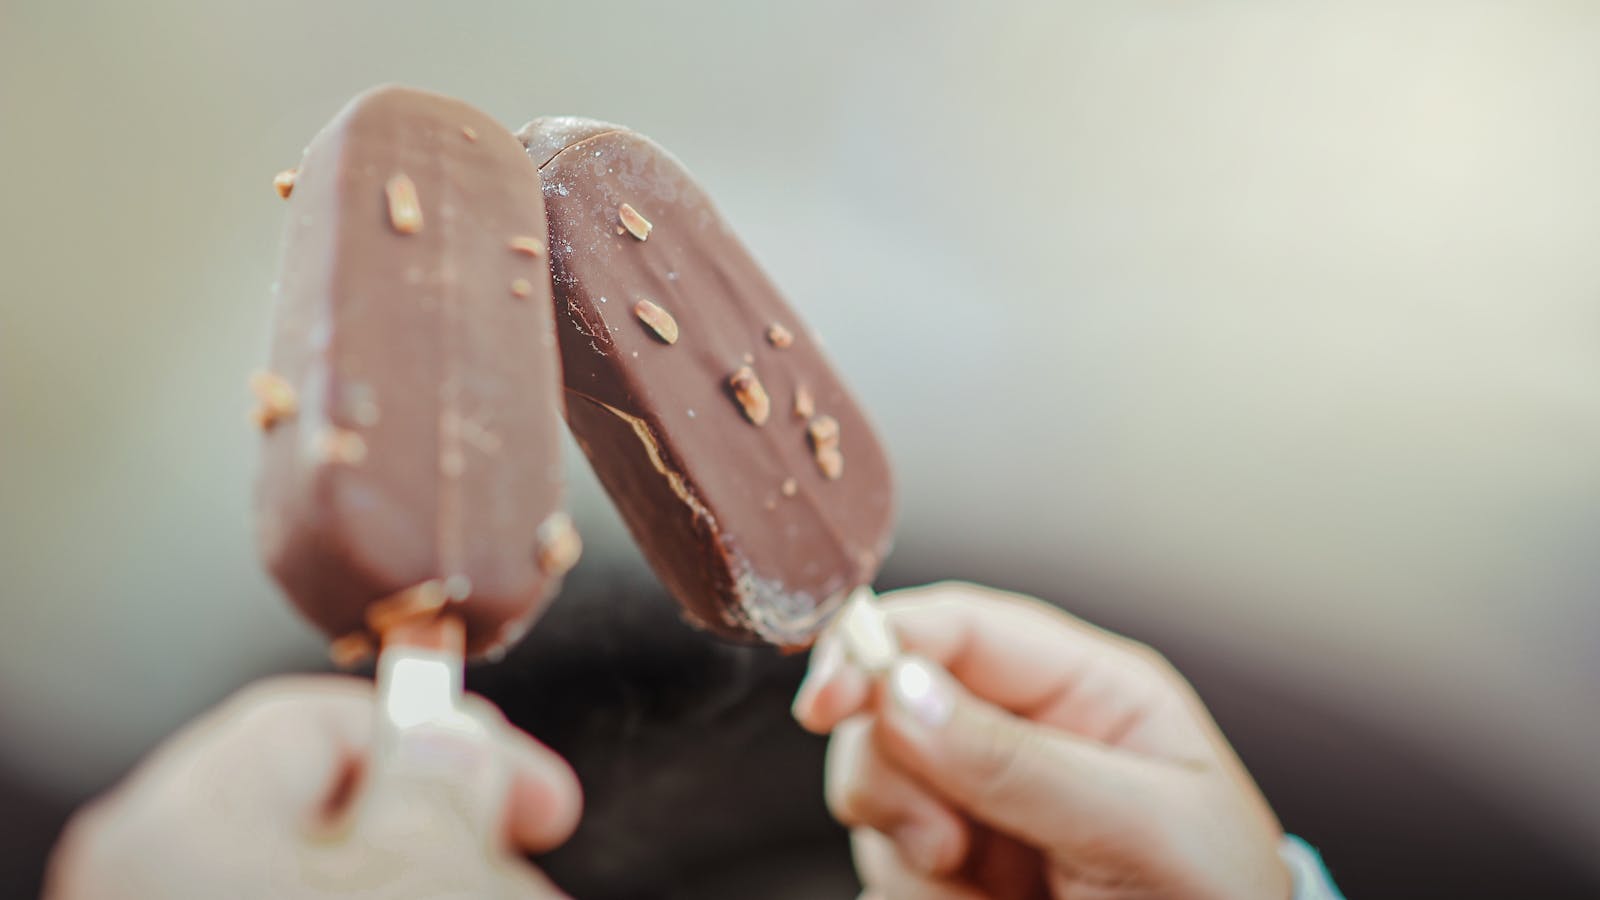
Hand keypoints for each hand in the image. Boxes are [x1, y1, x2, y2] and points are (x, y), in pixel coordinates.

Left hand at [46, 676, 580, 898]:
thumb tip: (452, 738)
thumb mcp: (424, 872)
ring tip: (510, 896)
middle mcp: (154, 873)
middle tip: (529, 860)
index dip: (454, 738)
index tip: (544, 795)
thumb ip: (443, 784)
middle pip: (331, 806)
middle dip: (454, 828)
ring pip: (326, 871)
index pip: (324, 720)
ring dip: (434, 876)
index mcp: (180, 821)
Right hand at [793, 583, 1290, 899]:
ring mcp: (985, 808)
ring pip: (877, 791)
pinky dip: (919, 896)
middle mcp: (1025, 737)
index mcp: (1086, 691)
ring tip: (985, 890)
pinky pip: (887, 867)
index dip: (879, 644)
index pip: (959, 628)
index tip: (828, 698)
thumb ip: (1019, 761)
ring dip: (909, 852)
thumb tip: (902, 690)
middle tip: (943, 845)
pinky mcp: (958, 873)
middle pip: (892, 707)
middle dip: (893, 774)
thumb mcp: (1139, 828)